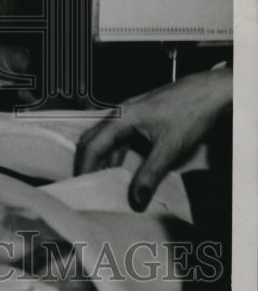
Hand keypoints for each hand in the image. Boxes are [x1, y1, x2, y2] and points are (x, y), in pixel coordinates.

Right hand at [74, 67, 232, 210]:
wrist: (210, 92)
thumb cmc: (190, 111)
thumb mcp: (170, 147)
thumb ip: (150, 174)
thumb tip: (135, 199)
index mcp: (122, 117)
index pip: (92, 144)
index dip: (84, 166)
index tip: (81, 185)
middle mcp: (121, 113)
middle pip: (93, 139)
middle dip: (86, 162)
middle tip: (85, 184)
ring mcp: (130, 114)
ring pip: (107, 138)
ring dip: (102, 159)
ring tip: (102, 180)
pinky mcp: (141, 117)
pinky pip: (120, 137)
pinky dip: (117, 153)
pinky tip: (123, 167)